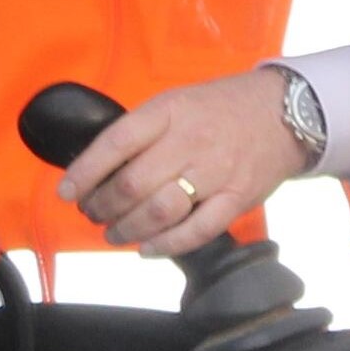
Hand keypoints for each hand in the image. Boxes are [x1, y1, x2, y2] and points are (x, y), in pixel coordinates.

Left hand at [58, 68, 311, 256]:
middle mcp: (190, 142)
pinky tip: (147, 249)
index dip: (84, 172)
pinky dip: (166, 245)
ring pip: (160, 211)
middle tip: (93, 213)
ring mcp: (216, 173)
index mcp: (168, 112)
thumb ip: (141, 131)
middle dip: (101, 207)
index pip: (115, 143)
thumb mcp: (175, 102)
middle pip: (132, 185)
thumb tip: (96, 167)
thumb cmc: (219, 108)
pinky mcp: (237, 199)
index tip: (66, 192)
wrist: (283, 113)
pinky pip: (197, 231)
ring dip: (128, 229)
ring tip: (114, 233)